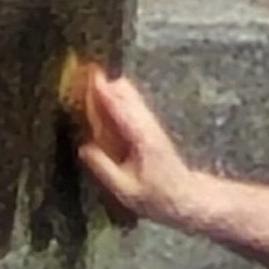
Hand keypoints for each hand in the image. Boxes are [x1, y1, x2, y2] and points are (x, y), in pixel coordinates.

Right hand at [77, 70, 198, 228]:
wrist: (185, 197)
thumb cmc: (156, 197)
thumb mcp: (125, 190)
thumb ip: (103, 168)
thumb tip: (84, 147)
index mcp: (142, 138)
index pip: (121, 109)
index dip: (105, 91)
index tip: (90, 75)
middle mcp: (148, 126)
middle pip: (127, 94)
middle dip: (106, 82)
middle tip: (83, 70)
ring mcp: (150, 125)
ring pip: (131, 97)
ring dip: (111, 87)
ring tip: (89, 76)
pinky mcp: (149, 128)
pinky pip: (131, 107)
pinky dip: (116, 98)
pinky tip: (104, 95)